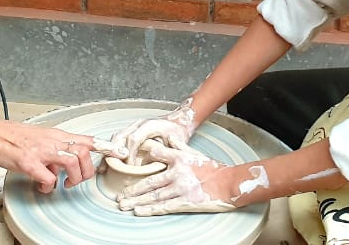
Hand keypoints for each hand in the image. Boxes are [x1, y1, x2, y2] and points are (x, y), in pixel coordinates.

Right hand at [0, 117, 122, 193]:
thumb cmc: (13, 138)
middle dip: (86, 171)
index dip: (105, 146)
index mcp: (56, 136)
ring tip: (63, 184)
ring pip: (72, 162)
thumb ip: (56, 150)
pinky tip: (43, 185)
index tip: (119, 152)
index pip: (86, 139)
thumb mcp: (40, 139)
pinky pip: (48, 177)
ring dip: (72, 178)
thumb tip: (65, 167)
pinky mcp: (29, 162)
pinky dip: (49, 186)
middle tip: (76, 180)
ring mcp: (41, 151)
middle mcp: (52, 141)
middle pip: (84, 152)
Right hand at [111, 99, 198, 164]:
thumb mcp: (175, 143)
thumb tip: (151, 167)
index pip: (134, 139)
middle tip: (112, 169)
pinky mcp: (131, 131)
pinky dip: (112, 150)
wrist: (179, 121)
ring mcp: (134, 126)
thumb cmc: (178, 132)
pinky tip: (108, 163)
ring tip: (105, 168)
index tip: (130, 167)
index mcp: (149, 125)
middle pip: (121, 137)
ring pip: (117, 137)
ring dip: (110, 152)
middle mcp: (139, 124)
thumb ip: (164, 153)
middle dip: (114, 153)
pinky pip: (118, 139)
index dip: (130, 154)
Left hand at [117, 143, 241, 215]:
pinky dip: (150, 209)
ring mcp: (180, 188)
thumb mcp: (195, 154)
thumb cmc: (213, 169)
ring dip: (137, 201)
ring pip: (153, 196)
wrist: (229, 184)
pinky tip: (139, 211)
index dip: (141, 160)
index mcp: (179, 158)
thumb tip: (168, 135)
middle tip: (119, 195)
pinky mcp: (185, 201)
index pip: (156, 155)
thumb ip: (179, 145)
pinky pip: (164, 206)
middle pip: (149, 182)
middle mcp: (177, 172)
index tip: (126, 166)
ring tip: (124, 205)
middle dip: (133, 190)